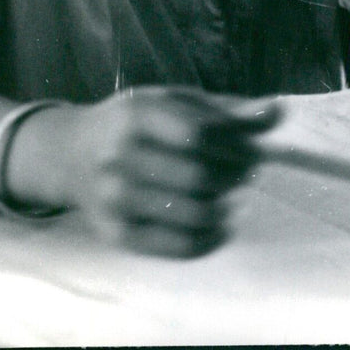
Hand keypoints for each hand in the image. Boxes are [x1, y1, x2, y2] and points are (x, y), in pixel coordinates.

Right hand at [25, 86, 280, 257]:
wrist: (71, 155)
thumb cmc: (135, 123)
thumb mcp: (174, 102)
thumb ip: (226, 111)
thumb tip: (278, 112)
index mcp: (136, 113)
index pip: (202, 134)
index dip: (238, 145)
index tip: (252, 149)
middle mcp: (119, 155)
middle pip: (203, 175)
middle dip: (237, 175)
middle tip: (245, 172)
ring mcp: (115, 198)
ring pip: (196, 212)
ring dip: (226, 206)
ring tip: (228, 195)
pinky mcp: (117, 234)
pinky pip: (180, 246)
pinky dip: (211, 237)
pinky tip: (218, 221)